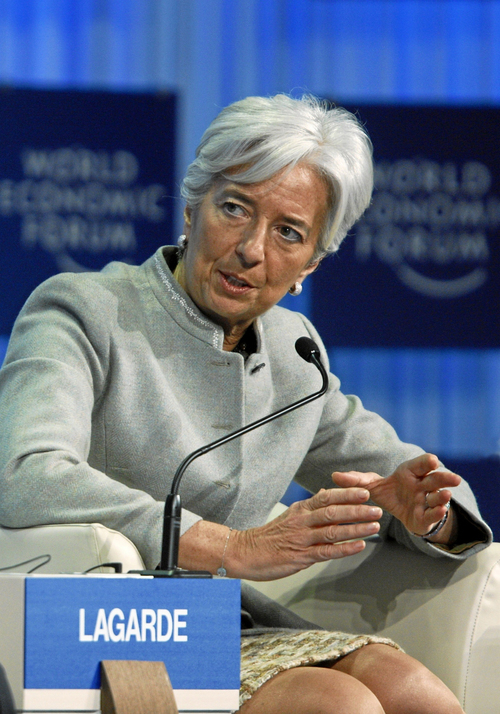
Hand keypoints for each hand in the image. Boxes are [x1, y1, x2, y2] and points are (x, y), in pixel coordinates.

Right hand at [231, 487, 381, 580]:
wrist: (245, 552)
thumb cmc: (269, 536)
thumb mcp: (289, 515)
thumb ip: (310, 506)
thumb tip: (326, 492)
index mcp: (301, 510)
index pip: (327, 497)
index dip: (347, 494)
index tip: (365, 492)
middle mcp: (302, 521)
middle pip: (333, 511)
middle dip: (357, 510)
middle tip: (376, 508)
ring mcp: (302, 539)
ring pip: (333, 531)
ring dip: (356, 528)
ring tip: (374, 526)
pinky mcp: (301, 557)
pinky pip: (327, 552)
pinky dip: (344, 549)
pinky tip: (359, 546)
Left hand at [331, 453, 459, 541]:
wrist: (400, 510)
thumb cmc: (389, 491)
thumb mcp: (371, 485)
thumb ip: (355, 480)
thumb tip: (333, 476)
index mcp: (410, 472)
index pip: (420, 464)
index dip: (426, 462)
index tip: (431, 461)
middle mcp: (422, 485)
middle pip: (435, 479)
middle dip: (444, 478)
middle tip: (453, 478)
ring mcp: (427, 500)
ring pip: (437, 497)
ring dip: (443, 496)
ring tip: (446, 495)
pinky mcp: (426, 517)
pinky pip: (433, 515)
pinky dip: (437, 513)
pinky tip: (440, 511)